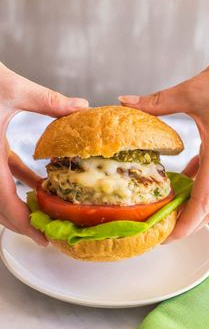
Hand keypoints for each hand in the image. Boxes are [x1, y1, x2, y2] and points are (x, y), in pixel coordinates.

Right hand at [0, 62, 88, 245]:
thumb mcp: (10, 88)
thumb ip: (47, 100)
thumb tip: (80, 106)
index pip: (3, 202)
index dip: (22, 224)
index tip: (42, 239)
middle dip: (23, 220)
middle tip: (47, 229)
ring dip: (21, 202)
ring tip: (46, 208)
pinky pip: (1, 173)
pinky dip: (18, 180)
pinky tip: (37, 180)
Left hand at [119, 52, 208, 240]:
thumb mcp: (191, 92)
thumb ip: (157, 101)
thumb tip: (127, 102)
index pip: (203, 202)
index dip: (186, 224)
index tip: (167, 237)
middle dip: (188, 224)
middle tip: (162, 231)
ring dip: (191, 207)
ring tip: (167, 211)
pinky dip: (194, 184)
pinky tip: (180, 181)